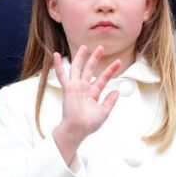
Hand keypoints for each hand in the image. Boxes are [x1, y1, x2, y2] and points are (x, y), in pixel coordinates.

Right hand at [51, 45, 121, 166]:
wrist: (78, 129)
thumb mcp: (104, 112)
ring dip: (80, 57)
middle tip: (100, 47)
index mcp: (93, 93)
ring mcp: (75, 87)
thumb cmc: (88, 124)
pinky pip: (62, 75)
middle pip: (90, 69)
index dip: (111, 69)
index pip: (103, 78)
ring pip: (77, 68)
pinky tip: (56, 55)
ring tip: (84, 46)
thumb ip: (110, 101)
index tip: (118, 62)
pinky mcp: (68, 88)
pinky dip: (59, 65)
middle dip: (95, 58)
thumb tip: (116, 92)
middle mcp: (84, 88)